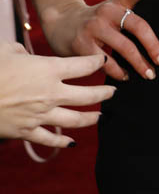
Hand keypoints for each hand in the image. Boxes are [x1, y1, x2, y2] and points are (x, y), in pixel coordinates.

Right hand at [0, 42, 114, 146]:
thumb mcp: (8, 50)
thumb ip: (24, 52)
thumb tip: (27, 56)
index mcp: (49, 69)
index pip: (83, 65)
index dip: (97, 61)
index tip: (103, 61)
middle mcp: (51, 93)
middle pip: (88, 95)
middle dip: (104, 93)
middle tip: (112, 92)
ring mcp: (40, 115)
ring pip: (75, 119)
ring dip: (91, 118)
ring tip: (100, 116)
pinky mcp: (27, 131)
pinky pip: (50, 139)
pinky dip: (63, 142)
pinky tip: (72, 143)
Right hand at [45, 0, 158, 81]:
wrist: (58, 23)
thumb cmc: (94, 21)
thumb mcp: (112, 10)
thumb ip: (131, 16)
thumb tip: (157, 44)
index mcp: (117, 2)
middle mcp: (106, 11)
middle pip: (138, 26)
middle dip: (154, 46)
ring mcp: (93, 27)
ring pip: (124, 47)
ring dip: (139, 64)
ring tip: (148, 74)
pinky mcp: (82, 44)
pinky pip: (106, 62)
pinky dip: (118, 72)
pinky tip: (124, 76)